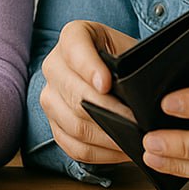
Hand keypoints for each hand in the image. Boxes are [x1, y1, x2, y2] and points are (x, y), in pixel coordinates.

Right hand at [39, 20, 139, 164]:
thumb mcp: (128, 48)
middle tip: (136, 123)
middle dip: (109, 112)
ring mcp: (50, 96)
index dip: (89, 68)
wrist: (112, 71)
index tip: (105, 84)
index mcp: (72, 36)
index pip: (75, 49)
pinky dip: (100, 153)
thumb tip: (137, 92)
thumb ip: (129, 62)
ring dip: (107, 137)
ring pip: (74, 124)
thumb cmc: (124, 58)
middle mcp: (54, 65)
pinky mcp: (54, 124)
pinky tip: (121, 149)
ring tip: (134, 139)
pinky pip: (74, 146)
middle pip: (75, 95)